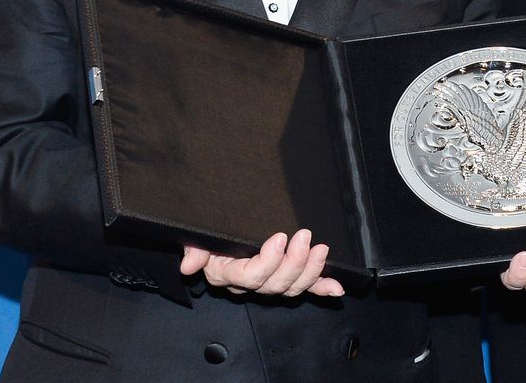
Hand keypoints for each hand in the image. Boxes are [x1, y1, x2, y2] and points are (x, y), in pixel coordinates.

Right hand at [180, 229, 343, 297]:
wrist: (218, 238)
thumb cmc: (210, 237)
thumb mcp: (199, 238)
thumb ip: (196, 249)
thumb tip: (189, 264)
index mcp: (228, 273)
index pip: (248, 276)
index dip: (267, 261)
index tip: (280, 238)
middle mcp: (250, 283)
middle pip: (274, 284)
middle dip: (293, 262)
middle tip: (305, 237)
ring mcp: (270, 282)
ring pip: (291, 288)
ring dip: (310, 271)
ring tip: (321, 251)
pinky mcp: (287, 278)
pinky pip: (305, 288)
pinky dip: (321, 287)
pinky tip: (336, 287)